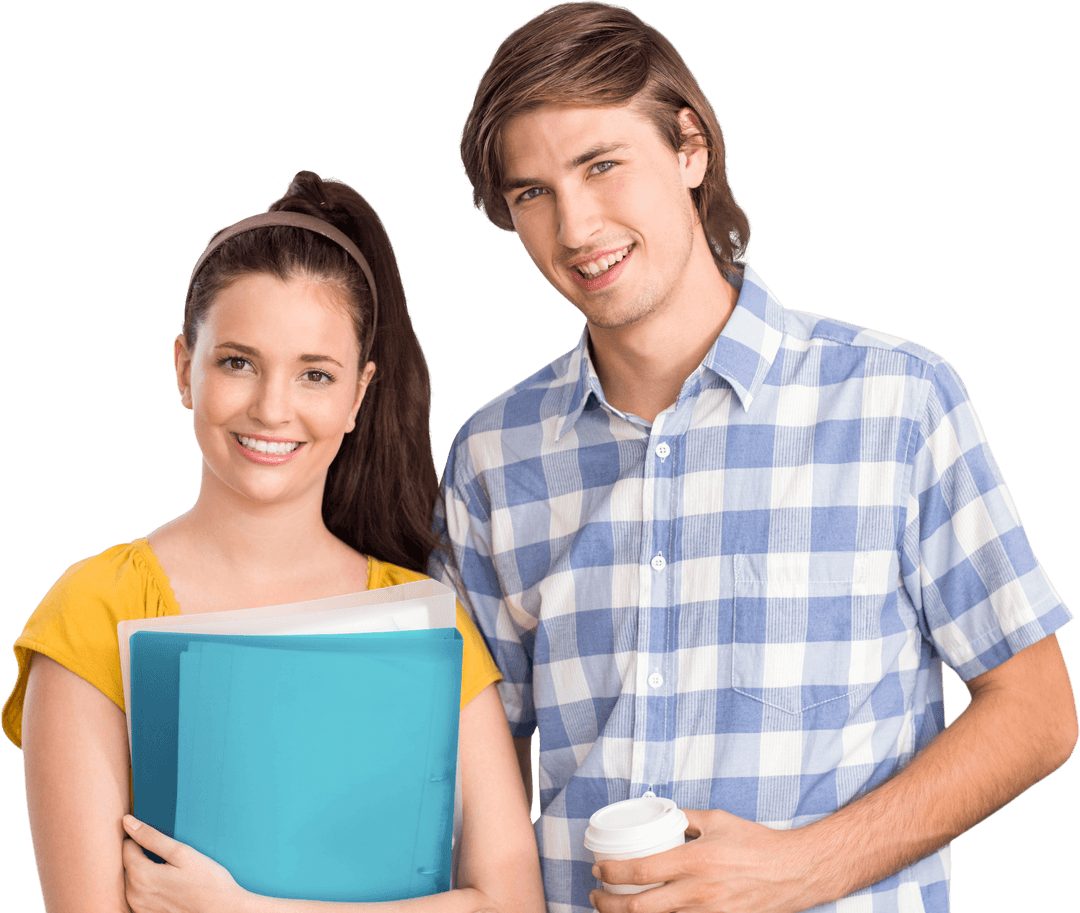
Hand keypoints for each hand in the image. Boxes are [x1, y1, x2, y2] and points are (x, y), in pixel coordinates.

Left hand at [122, 816, 247, 912]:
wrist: (222, 911)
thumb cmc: (207, 881)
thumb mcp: (182, 853)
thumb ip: (152, 837)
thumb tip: (127, 822)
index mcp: (141, 875)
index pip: (127, 847)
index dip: (139, 837)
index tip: (155, 836)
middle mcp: (134, 894)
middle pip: (127, 864)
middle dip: (141, 855)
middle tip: (167, 854)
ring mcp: (139, 908)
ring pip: (132, 880)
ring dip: (144, 871)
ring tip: (169, 869)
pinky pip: (139, 895)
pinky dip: (148, 887)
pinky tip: (169, 885)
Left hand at [589, 808, 818, 912]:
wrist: (793, 872)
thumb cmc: (756, 843)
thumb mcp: (717, 819)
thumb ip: (685, 818)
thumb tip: (661, 814)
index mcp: (693, 861)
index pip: (639, 871)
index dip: (611, 872)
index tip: (597, 868)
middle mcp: (696, 892)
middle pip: (638, 908)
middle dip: (607, 905)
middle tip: (596, 894)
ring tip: (614, 907)